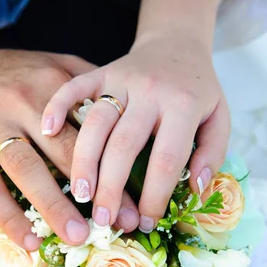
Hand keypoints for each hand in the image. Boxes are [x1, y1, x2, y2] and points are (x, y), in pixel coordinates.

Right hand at [0, 40, 139, 248]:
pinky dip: (9, 217)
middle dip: (95, 192)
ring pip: (27, 170)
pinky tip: (30, 240)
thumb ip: (85, 85)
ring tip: (78, 238)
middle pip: (65, 151)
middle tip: (120, 225)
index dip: (117, 168)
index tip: (137, 201)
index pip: (92, 130)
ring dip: (54, 206)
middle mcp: (22, 103)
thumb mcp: (49, 64)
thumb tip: (126, 115)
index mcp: (51, 85)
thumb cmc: (7, 74)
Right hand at [41, 29, 229, 231]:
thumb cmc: (197, 91)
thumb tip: (194, 188)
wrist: (178, 45)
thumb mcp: (219, 118)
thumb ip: (213, 153)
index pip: (166, 157)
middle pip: (124, 144)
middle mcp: (150, 91)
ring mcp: (122, 78)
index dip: (155, 194)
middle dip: (111, 186)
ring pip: (96, 121)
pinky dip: (58, 105)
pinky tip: (47, 130)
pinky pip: (75, 85)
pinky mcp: (101, 71)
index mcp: (183, 105)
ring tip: (79, 195)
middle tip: (103, 218)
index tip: (146, 221)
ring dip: (84, 160)